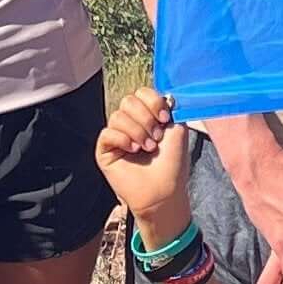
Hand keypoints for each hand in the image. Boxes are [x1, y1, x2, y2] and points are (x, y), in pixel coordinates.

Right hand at [94, 86, 199, 224]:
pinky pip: (107, 133)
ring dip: (137, 132)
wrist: (164, 189)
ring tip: (146, 148)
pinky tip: (132, 151)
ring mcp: (116, 136)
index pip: (141, 93)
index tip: (164, 119)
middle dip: (145, 118)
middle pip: (128, 101)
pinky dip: (122, 140)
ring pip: (117, 116)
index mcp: (147, 116)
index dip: (153, 102)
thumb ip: (170, 108)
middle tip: (156, 138)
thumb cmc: (172, 163)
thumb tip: (164, 95)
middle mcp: (130, 124)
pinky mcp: (105, 150)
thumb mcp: (177, 129)